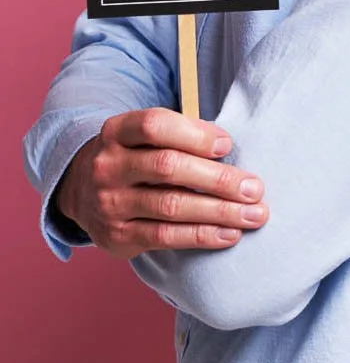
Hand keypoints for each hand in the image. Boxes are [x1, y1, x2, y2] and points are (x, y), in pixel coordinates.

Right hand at [54, 108, 268, 256]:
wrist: (81, 191)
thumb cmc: (135, 157)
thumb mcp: (146, 137)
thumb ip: (181, 135)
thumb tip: (226, 146)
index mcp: (117, 131)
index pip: (156, 126)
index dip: (195, 134)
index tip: (227, 145)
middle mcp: (108, 166)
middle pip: (168, 167)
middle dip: (219, 179)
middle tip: (255, 189)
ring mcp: (110, 203)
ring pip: (171, 206)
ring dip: (219, 211)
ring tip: (254, 215)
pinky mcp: (117, 236)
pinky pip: (165, 237)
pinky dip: (202, 236)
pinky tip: (229, 234)